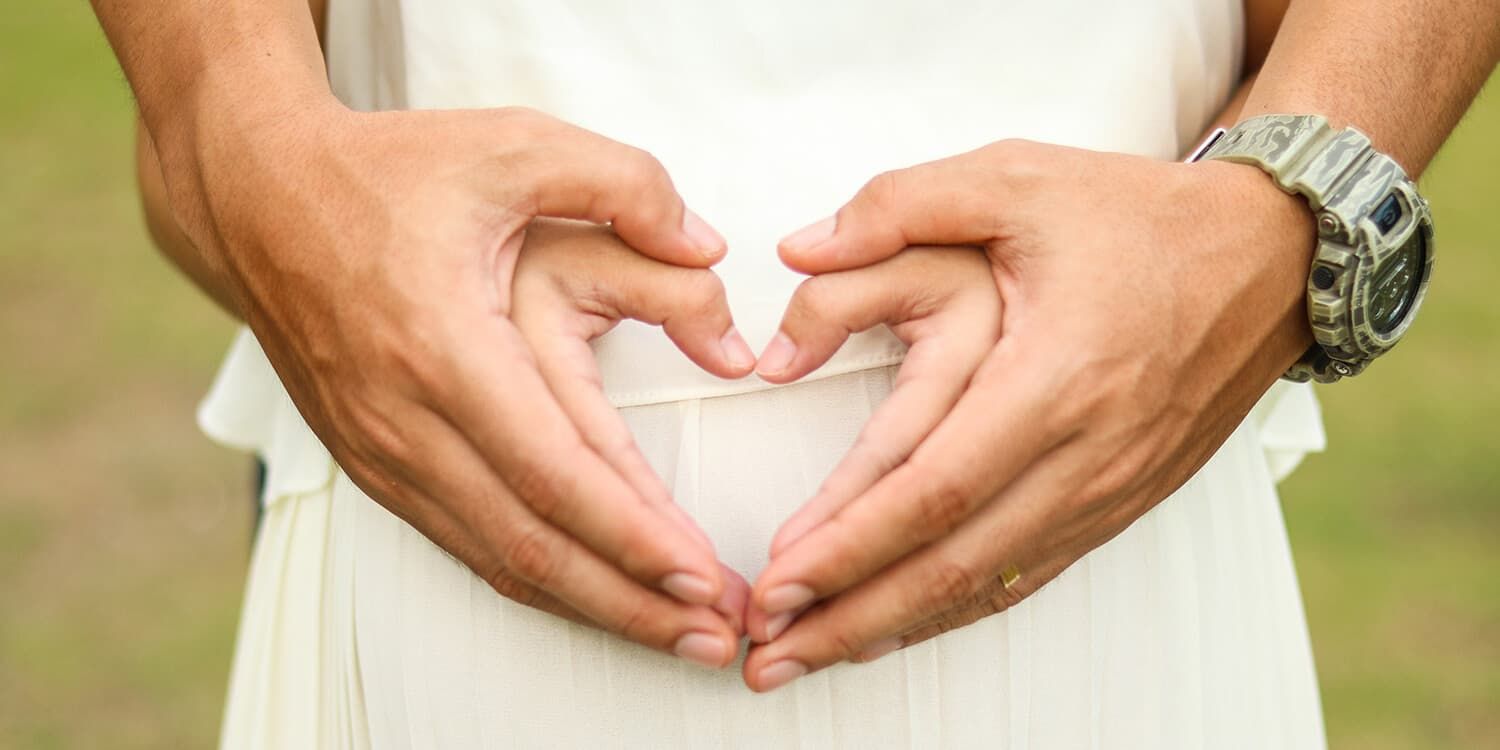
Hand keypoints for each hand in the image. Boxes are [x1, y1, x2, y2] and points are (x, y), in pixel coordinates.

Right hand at [173, 102, 754, 667]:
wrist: (258, 196)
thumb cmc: (390, 170)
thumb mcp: (514, 144)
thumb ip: (626, 183)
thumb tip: (710, 247)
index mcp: (444, 344)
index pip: (555, 470)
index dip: (633, 536)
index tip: (705, 578)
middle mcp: (406, 417)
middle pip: (532, 543)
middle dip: (632, 601)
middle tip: (718, 639)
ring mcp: (382, 451)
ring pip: (498, 561)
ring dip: (593, 606)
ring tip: (676, 634)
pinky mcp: (374, 464)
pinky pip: (465, 544)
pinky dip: (538, 581)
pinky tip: (595, 595)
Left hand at [742, 140, 1315, 690]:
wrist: (1268, 255)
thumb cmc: (1137, 215)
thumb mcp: (1015, 176)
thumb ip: (898, 204)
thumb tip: (797, 248)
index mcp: (1054, 374)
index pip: (934, 486)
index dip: (849, 544)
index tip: (775, 580)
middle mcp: (1086, 451)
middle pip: (952, 562)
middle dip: (850, 616)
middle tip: (768, 654)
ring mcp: (1109, 487)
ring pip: (987, 585)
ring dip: (893, 628)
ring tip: (811, 656)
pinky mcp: (1120, 501)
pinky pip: (1026, 576)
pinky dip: (954, 610)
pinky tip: (899, 626)